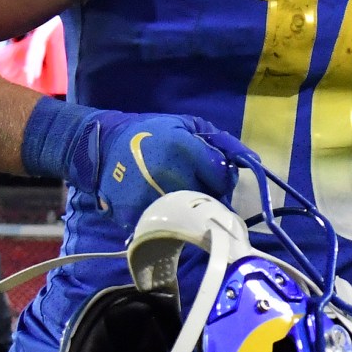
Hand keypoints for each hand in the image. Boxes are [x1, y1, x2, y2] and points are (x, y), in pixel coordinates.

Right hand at [25, 101, 252, 230]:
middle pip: (208, 199)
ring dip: (189, 209)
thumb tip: (249, 159)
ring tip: (177, 194)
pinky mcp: (136, 216)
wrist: (102, 148)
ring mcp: (152, 199)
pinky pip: (166, 226)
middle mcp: (170, 175)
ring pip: (189, 215)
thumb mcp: (185, 125)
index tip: (213, 176)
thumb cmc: (150, 133)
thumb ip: (218, 141)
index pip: (222, 176)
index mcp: (183, 149)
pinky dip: (168, 220)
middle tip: (195, 185)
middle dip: (208, 194)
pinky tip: (161, 206)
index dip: (222, 178)